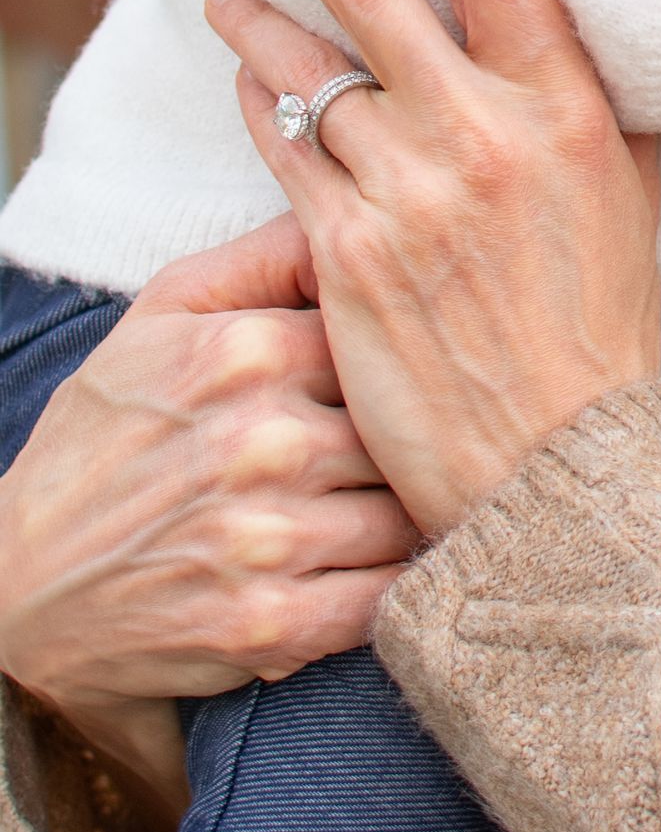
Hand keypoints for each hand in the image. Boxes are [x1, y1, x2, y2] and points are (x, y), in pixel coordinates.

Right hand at [0, 217, 411, 825]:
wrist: (20, 586)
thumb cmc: (105, 436)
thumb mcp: (163, 315)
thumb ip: (267, 257)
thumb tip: (359, 205)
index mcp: (244, 352)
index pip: (392, 328)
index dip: (415, 347)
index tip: (436, 359)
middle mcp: (261, 441)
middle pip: (409, 421)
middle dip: (426, 430)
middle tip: (448, 435)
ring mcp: (268, 538)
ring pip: (411, 507)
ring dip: (419, 508)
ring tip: (420, 500)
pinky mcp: (272, 626)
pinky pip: (388, 597)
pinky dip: (402, 585)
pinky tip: (389, 565)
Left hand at [204, 0, 660, 537]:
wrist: (555, 468)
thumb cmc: (602, 329)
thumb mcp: (630, 190)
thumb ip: (596, 96)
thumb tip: (578, 11)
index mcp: (565, 107)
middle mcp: (481, 136)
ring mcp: (405, 195)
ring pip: (305, 66)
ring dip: (256, 9)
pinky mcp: (343, 256)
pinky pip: (283, 148)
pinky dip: (259, 98)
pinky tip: (246, 74)